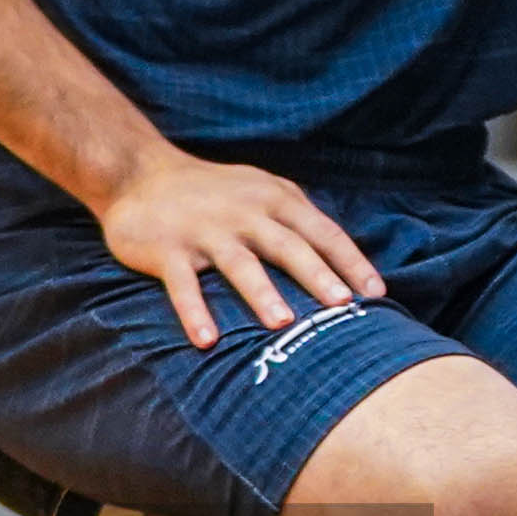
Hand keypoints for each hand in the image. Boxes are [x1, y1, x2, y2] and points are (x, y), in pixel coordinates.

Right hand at [92, 150, 383, 354]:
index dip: (351, 262)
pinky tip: (207, 340)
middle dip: (318, 276)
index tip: (376, 292)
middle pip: (289, 246)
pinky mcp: (168, 250)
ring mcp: (206, 231)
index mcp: (276, 199)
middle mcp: (246, 213)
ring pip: (240, 264)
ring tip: (282, 325)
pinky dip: (194, 312)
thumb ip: (297, 218)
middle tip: (343, 306)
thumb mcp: (262, 191)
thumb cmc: (215, 192)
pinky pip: (184, 285)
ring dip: (262, 294)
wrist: (141, 175)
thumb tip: (341, 258)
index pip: (324, 232)